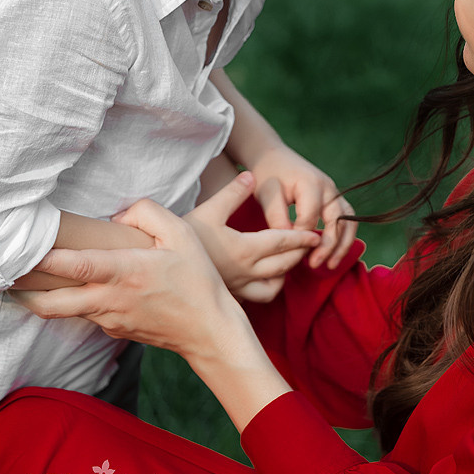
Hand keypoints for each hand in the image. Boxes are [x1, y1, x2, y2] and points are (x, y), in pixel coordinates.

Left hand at [12, 200, 243, 362]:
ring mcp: (109, 319)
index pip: (76, 266)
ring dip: (41, 298)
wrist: (209, 330)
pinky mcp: (113, 331)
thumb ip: (147, 213)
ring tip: (22, 281)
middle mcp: (110, 300)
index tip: (23, 251)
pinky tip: (68, 289)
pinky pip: (84, 314)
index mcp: (126, 272)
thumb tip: (118, 215)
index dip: (46, 260)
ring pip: (63, 312)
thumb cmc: (197, 280)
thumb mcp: (181, 233)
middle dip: (22, 293)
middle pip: (52, 304)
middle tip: (1, 278)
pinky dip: (69, 303)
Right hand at [185, 171, 319, 301]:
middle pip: (284, 265)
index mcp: (245, 249)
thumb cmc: (184, 236)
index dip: (301, 238)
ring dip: (284, 275)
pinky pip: (254, 299)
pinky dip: (265, 290)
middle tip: (309, 245)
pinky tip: (262, 279)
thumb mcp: (209, 209)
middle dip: (299, 254)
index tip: (316, 235)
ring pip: (272, 287)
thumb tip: (251, 175)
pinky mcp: (227, 296)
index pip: (282, 243)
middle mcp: (245, 271)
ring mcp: (237, 287)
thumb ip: (233, 192)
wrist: (157, 264)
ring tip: (288, 263)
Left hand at [247, 143, 356, 269]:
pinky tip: (332, 253)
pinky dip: (343, 236)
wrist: (273, 157)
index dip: (300, 237)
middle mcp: (328, 187)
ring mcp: (334, 192)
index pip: (309, 217)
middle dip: (329, 246)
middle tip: (314, 265)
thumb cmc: (267, 175)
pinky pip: (346, 219)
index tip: (290, 250)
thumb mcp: (266, 193)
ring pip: (348, 220)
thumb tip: (290, 241)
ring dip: (342, 244)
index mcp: (310, 183)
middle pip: (337, 220)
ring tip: (330, 265)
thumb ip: (277, 217)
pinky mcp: (334, 198)